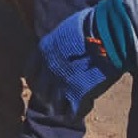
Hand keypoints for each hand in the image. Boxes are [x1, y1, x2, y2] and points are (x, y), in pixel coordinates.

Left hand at [27, 0, 133, 117]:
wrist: (107, 34)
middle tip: (56, 98)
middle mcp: (48, 69)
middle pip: (40, 91)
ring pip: (54, 105)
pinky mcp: (78, 95)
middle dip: (47, 96)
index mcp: (43, 51)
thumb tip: (64, 43)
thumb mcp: (67, 29)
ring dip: (61, 106)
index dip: (35, 79)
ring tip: (69, 106)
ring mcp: (61, 84)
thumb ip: (60, 42)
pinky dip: (78, 112)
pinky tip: (85, 105)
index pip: (29, 72)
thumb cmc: (91, 24)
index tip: (41, 82)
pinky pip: (73, 112)